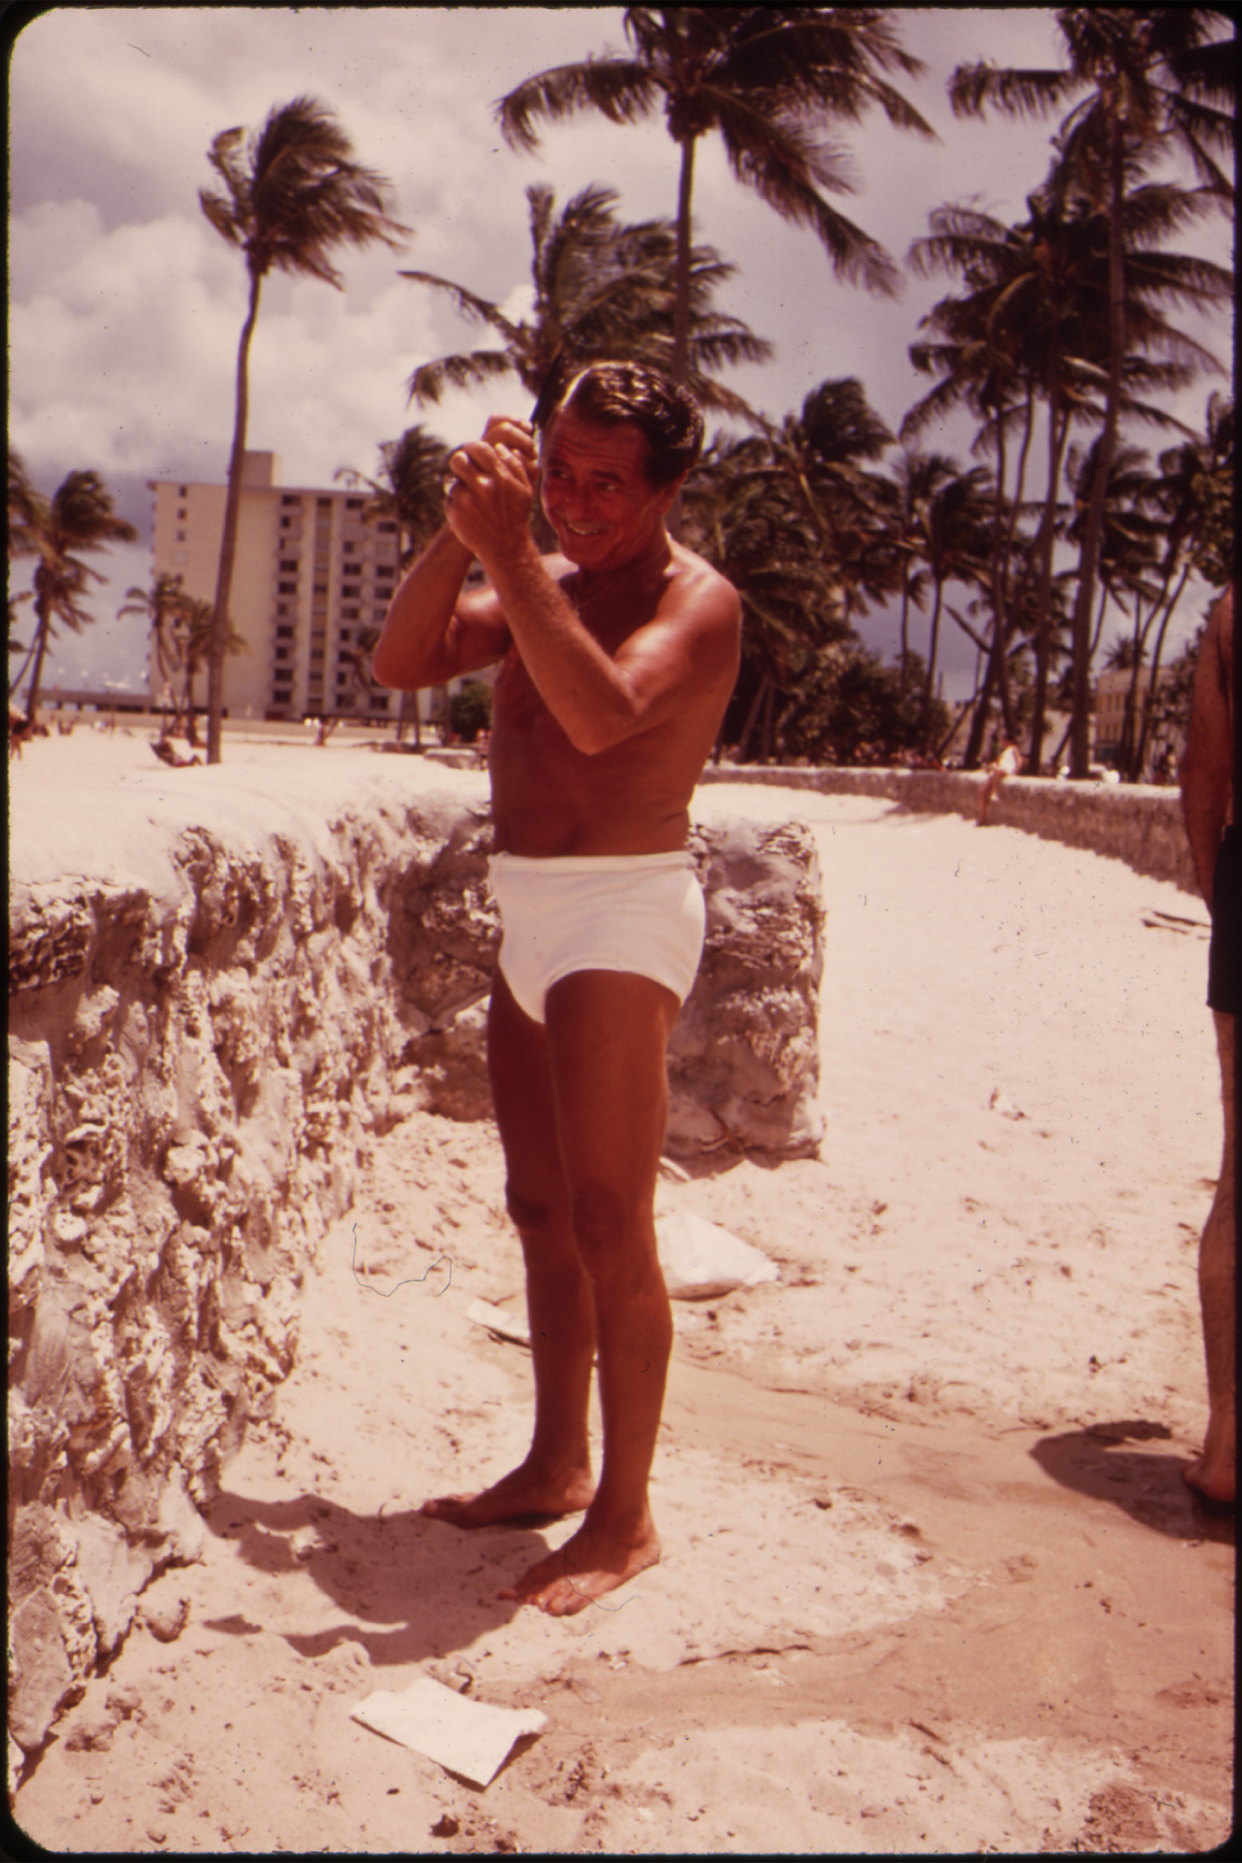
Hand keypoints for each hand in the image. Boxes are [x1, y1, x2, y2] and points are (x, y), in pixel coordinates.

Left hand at [444, 417, 537, 560]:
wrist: (505, 547)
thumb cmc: (516, 515)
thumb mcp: (524, 489)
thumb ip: (515, 465)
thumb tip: (498, 446)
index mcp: (501, 476)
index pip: (478, 448)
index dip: (473, 448)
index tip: (472, 452)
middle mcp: (483, 486)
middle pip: (458, 459)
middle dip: (460, 462)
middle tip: (464, 467)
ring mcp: (467, 500)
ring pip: (452, 480)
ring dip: (459, 485)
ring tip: (470, 495)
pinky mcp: (456, 513)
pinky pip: (450, 498)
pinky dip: (457, 503)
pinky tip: (469, 512)